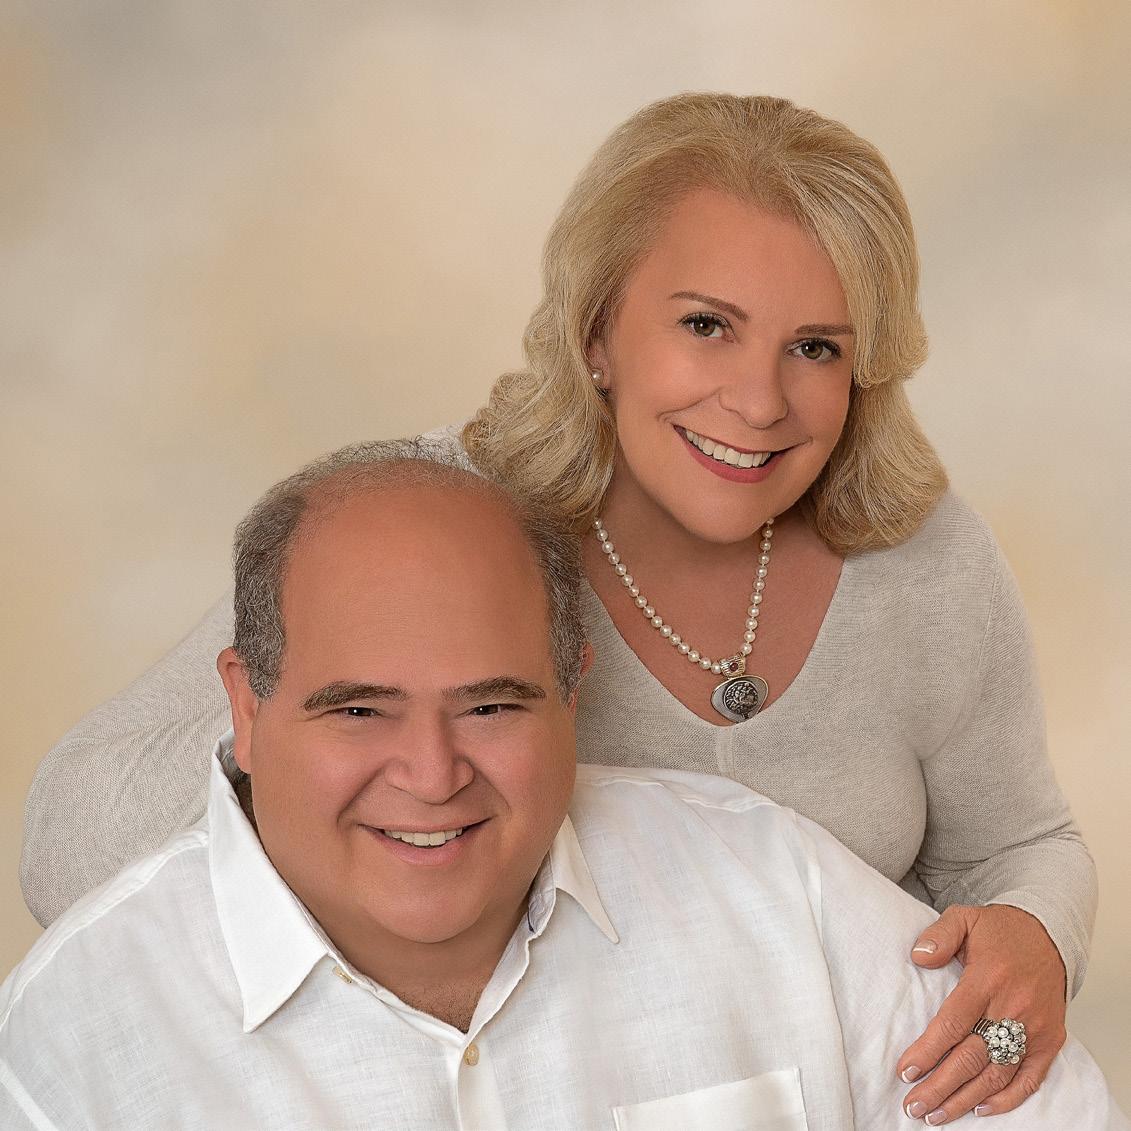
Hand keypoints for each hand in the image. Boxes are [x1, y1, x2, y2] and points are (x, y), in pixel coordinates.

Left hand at [896, 904, 1066, 1122]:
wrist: (1050, 935)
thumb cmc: (1000, 930)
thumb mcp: (964, 918)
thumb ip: (939, 936)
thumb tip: (918, 957)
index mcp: (987, 979)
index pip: (953, 1024)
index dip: (928, 1051)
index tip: (905, 1072)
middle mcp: (1012, 1008)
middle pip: (972, 1057)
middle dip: (940, 1086)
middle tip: (914, 1106)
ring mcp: (1034, 1028)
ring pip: (997, 1074)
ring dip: (966, 1099)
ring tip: (937, 1115)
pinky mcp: (1050, 1040)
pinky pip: (1030, 1078)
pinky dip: (1007, 1098)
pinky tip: (981, 1108)